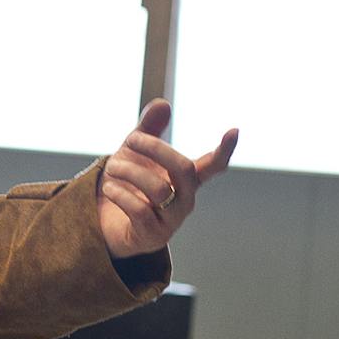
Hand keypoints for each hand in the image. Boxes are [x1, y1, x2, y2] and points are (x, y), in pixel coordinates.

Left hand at [97, 98, 237, 258]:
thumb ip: (148, 130)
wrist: (103, 224)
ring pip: (158, 188)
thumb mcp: (133, 154)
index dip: (224, 150)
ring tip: (111, 167)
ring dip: (129, 171)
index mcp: (186, 179)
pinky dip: (120, 194)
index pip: (213, 165)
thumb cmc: (126, 185)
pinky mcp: (152, 236)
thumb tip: (163, 103)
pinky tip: (109, 187)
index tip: (234, 131)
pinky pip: (139, 210)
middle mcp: (184, 199)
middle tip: (132, 139)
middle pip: (184, 169)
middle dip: (157, 148)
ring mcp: (171, 220)